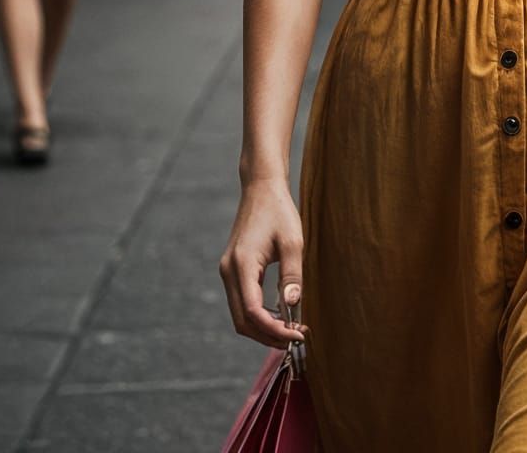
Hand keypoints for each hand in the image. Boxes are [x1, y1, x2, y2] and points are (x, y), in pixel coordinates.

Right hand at [220, 178, 306, 351]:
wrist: (261, 188)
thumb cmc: (278, 211)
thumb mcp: (292, 241)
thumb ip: (292, 274)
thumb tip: (292, 307)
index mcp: (241, 266)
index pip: (253, 313)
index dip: (275, 330)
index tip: (298, 334)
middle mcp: (229, 272)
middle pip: (243, 321)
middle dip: (268, 336)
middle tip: (295, 339)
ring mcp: (228, 272)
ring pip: (240, 315)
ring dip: (262, 329)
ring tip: (289, 331)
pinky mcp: (232, 270)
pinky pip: (241, 303)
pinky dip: (258, 316)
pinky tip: (278, 316)